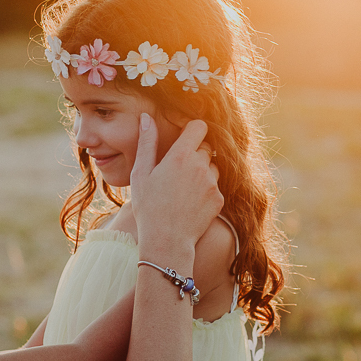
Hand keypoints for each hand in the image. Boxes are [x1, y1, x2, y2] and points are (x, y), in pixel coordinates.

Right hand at [131, 114, 222, 250]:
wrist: (166, 242)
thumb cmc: (148, 208)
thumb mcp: (141, 174)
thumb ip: (146, 143)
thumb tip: (146, 117)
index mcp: (180, 156)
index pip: (199, 126)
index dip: (192, 130)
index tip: (184, 138)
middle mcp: (201, 166)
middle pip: (206, 146)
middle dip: (195, 153)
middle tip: (178, 170)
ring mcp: (212, 183)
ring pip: (213, 166)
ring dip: (203, 171)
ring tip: (184, 189)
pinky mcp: (219, 199)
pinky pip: (216, 186)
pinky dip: (206, 190)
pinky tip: (191, 203)